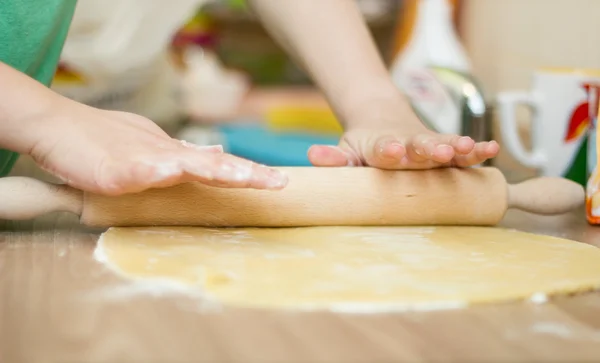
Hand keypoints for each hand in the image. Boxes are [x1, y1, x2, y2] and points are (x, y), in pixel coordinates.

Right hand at [28, 102, 287, 194]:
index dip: (249, 172)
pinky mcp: (117, 167)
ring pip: (186, 163)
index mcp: (175, 156)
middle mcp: (166, 154)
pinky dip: (156, 170)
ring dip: (218, 169)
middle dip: (249, 173)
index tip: (280, 180)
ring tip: (245, 177)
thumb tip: (210, 155)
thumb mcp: (149, 151)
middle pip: (215, 164)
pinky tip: (170, 173)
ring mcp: (144, 159)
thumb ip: (179, 157)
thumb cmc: (101, 141)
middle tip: (280, 182)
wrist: (58, 127)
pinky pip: (139, 170)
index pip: (219, 165)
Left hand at [307, 98, 499, 168]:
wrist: (380, 117)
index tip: (394, 150)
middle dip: (430, 149)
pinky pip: (461, 150)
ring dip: (457, 148)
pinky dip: (476, 150)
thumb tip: (313, 156)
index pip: (384, 149)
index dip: (390, 150)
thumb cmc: (363, 145)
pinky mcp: (443, 147)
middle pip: (420, 146)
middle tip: (441, 152)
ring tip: (471, 149)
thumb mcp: (346, 151)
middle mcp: (407, 144)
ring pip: (445, 145)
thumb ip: (334, 158)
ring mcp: (427, 145)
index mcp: (380, 146)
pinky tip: (493, 149)